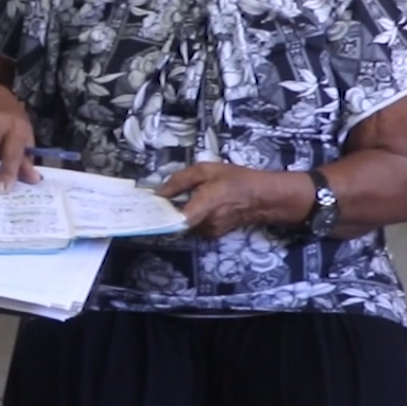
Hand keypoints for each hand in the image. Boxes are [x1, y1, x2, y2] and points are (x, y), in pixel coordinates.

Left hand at [157, 163, 301, 238]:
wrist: (261, 197)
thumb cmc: (235, 179)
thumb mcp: (206, 170)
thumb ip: (180, 181)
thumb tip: (158, 193)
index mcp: (203, 207)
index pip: (174, 221)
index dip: (158, 217)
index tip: (145, 209)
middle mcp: (204, 225)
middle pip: (175, 223)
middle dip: (165, 211)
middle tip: (156, 199)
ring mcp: (209, 233)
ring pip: (184, 225)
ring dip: (178, 213)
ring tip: (174, 199)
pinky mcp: (212, 235)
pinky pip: (194, 226)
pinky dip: (189, 216)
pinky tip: (190, 205)